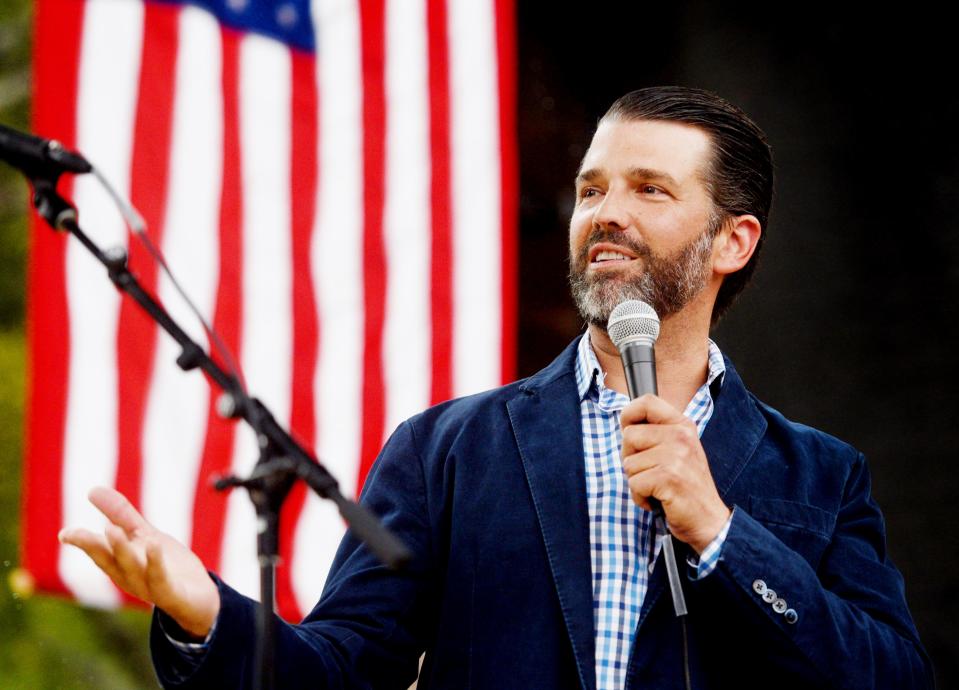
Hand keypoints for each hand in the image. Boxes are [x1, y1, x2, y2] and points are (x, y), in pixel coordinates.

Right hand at [58, 486, 219, 638]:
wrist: (200, 598)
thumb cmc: (166, 564)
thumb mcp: (144, 535)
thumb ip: (121, 515)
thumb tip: (92, 490)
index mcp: (120, 564)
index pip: (98, 552)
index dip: (82, 542)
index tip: (64, 533)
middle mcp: (130, 577)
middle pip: (110, 560)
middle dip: (94, 545)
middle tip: (75, 532)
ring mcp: (149, 587)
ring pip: (132, 568)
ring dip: (120, 549)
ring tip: (110, 528)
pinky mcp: (172, 593)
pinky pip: (161, 578)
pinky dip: (155, 562)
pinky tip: (154, 544)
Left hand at [621, 394, 730, 552]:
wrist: (709, 521)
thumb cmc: (687, 488)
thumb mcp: (679, 451)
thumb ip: (657, 434)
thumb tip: (626, 425)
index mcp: (682, 426)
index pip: (647, 401)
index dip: (629, 414)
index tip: (628, 429)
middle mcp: (681, 436)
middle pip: (629, 435)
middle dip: (631, 458)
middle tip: (651, 472)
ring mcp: (676, 456)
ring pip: (628, 463)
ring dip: (637, 481)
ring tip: (658, 488)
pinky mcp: (669, 477)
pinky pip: (634, 483)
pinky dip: (640, 497)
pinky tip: (658, 500)